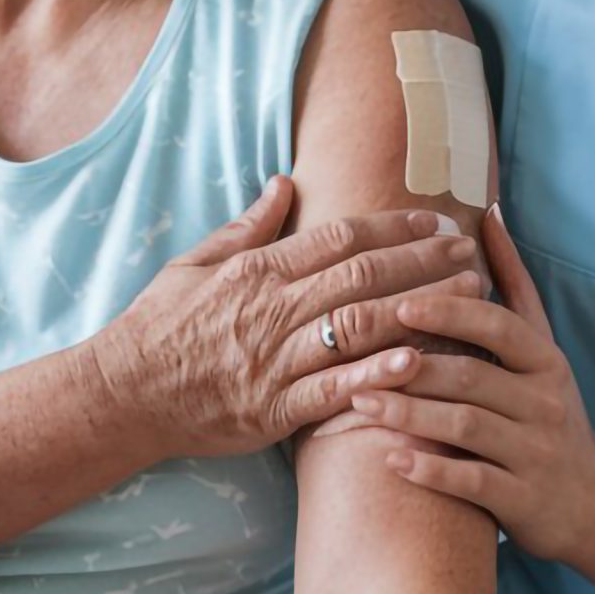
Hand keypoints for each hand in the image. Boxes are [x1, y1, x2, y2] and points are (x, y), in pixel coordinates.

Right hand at [84, 178, 491, 460]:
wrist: (125, 395)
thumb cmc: (159, 325)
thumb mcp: (195, 263)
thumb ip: (247, 227)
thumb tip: (286, 183)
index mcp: (256, 271)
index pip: (338, 237)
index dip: (393, 225)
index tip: (436, 216)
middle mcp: (270, 311)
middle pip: (361, 277)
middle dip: (422, 260)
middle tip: (470, 250)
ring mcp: (273, 361)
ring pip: (357, 329)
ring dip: (419, 310)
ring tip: (468, 300)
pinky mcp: (273, 410)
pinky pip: (333, 391)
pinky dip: (376, 376)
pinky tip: (417, 362)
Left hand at [347, 204, 594, 568]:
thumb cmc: (550, 413)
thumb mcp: (542, 348)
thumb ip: (514, 283)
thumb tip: (488, 211)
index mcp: (545, 361)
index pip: (498, 326)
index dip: (451, 313)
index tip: (400, 301)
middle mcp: (545, 402)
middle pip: (473, 375)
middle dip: (412, 364)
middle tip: (355, 353)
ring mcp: (536, 452)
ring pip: (467, 426)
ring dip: (409, 413)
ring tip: (358, 400)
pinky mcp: (525, 499)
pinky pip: (473, 482)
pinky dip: (431, 469)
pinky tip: (390, 460)